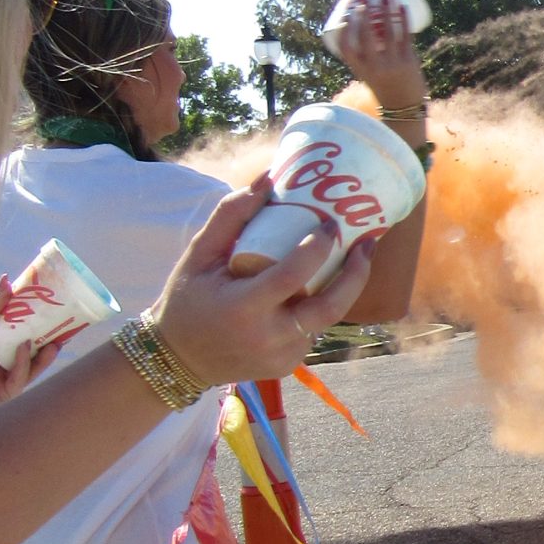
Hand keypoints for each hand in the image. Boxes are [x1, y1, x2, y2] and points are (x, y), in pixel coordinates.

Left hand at [0, 283, 71, 406]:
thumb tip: (7, 280)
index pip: (19, 337)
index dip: (36, 327)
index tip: (51, 313)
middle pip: (30, 354)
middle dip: (48, 344)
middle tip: (64, 329)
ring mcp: (3, 382)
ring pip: (31, 369)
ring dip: (44, 356)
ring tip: (57, 341)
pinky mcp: (5, 394)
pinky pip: (19, 377)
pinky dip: (23, 361)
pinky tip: (26, 346)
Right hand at [146, 178, 378, 386]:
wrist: (177, 359)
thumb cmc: (187, 299)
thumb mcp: (199, 254)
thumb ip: (230, 215)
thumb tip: (268, 178)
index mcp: (243, 308)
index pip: (292, 276)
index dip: (317, 248)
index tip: (330, 224)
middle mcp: (268, 337)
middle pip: (330, 307)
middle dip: (357, 274)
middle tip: (366, 244)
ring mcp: (281, 356)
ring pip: (326, 319)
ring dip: (343, 289)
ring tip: (353, 258)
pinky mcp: (286, 365)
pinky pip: (312, 332)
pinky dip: (319, 308)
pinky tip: (323, 286)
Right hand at [336, 0, 427, 115]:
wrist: (404, 107)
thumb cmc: (384, 86)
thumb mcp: (367, 74)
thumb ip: (363, 55)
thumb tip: (363, 26)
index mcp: (360, 69)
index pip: (346, 47)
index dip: (344, 30)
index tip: (345, 16)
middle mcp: (374, 66)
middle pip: (365, 34)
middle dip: (364, 14)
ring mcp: (392, 62)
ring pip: (388, 31)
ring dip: (385, 11)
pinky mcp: (408, 59)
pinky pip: (405, 34)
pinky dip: (403, 18)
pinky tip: (402, 6)